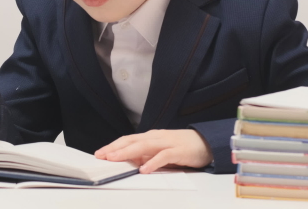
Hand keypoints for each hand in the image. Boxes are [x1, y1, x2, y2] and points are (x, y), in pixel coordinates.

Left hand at [94, 129, 213, 173]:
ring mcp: (167, 143)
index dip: (114, 145)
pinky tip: (143, 169)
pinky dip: (152, 162)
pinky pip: (163, 156)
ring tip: (115, 158)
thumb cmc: (183, 147)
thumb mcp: (161, 151)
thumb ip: (147, 156)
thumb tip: (131, 162)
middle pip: (132, 141)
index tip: (100, 153)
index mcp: (151, 137)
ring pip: (144, 146)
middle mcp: (157, 137)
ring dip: (128, 152)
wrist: (207, 142)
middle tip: (102, 155)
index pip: (128, 139)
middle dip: (116, 148)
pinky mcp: (178, 151)